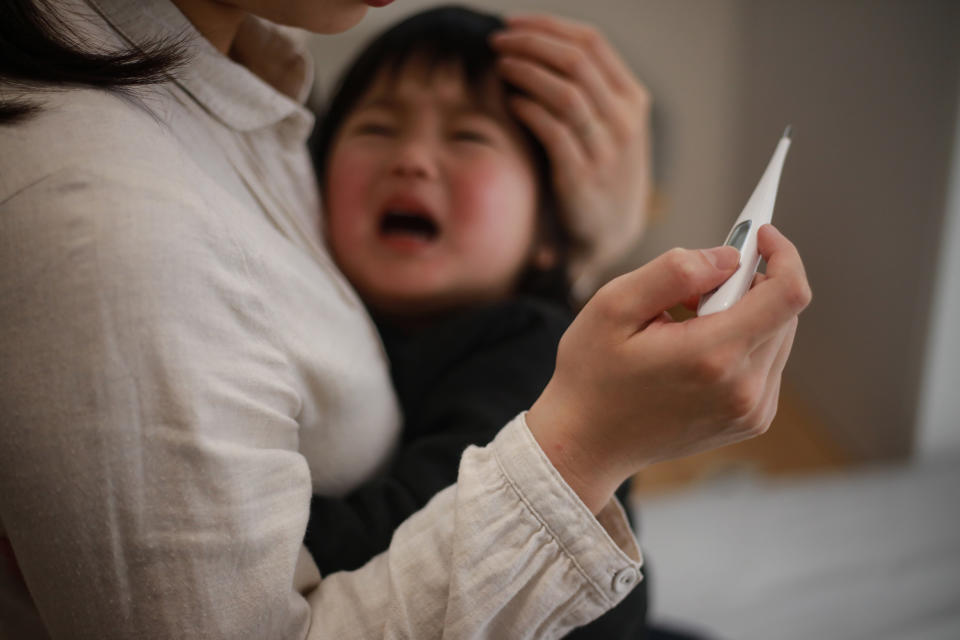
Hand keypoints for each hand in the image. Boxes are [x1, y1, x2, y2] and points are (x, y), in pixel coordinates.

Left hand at [489, 14, 652, 293]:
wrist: (611, 234)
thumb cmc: (601, 171)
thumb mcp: (609, 125)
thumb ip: (587, 89)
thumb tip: (539, 44)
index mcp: (633, 100)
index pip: (592, 43)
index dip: (548, 26)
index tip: (513, 24)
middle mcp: (624, 121)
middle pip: (576, 61)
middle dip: (531, 43)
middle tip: (497, 41)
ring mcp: (606, 151)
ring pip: (566, 92)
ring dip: (527, 72)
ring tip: (499, 65)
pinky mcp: (581, 178)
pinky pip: (553, 132)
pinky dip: (528, 109)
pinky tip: (509, 101)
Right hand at [526, 226, 811, 512]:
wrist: (586, 444)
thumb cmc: (592, 374)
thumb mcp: (614, 306)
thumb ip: (675, 272)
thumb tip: (728, 257)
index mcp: (713, 355)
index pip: (788, 293)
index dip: (782, 254)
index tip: (760, 234)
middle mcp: (744, 388)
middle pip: (784, 311)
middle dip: (749, 283)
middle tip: (695, 286)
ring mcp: (752, 410)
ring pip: (778, 335)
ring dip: (744, 312)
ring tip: (688, 320)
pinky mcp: (750, 420)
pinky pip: (766, 362)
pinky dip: (742, 341)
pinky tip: (696, 349)